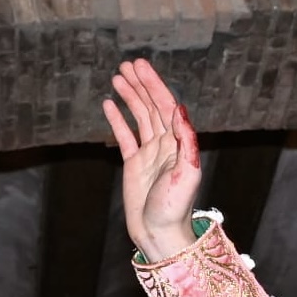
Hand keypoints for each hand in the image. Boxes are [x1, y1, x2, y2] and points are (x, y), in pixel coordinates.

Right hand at [102, 58, 202, 261]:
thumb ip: (186, 141)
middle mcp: (167, 146)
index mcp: (180, 145)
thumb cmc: (175, 207)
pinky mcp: (135, 164)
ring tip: (118, 77)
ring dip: (130, 97)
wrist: (160, 232)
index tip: (141, 67)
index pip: (167, 107)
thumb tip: (180, 109)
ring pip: (140, 118)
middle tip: (128, 64)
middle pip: (153, 107)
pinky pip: (126, 136)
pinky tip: (109, 104)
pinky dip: (118, 119)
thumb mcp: (187, 173)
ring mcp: (150, 154)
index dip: (155, 86)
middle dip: (142, 85)